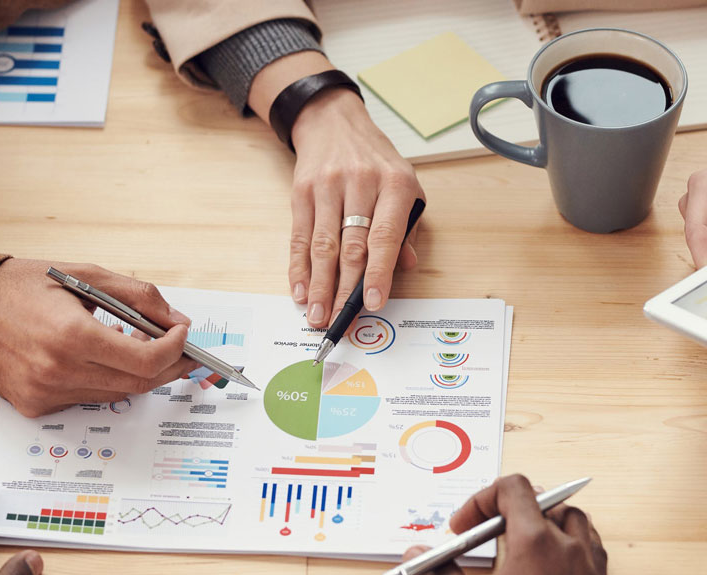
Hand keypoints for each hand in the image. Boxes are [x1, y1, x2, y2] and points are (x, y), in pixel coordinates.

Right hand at [0, 259, 196, 416]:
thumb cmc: (22, 286)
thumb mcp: (86, 275)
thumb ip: (139, 297)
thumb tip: (177, 321)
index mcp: (71, 336)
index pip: (146, 361)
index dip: (174, 350)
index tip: (182, 334)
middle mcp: (58, 372)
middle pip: (138, 384)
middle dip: (168, 366)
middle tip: (181, 349)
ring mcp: (46, 394)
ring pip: (116, 395)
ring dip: (138, 373)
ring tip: (139, 346)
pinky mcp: (36, 407)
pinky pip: (88, 400)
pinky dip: (105, 381)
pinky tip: (101, 359)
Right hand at [247, 51, 424, 327]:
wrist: (334, 123)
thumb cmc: (376, 162)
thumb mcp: (406, 186)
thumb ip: (407, 229)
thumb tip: (406, 267)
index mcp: (395, 184)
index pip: (386, 236)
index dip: (379, 273)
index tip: (374, 303)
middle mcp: (361, 183)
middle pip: (351, 246)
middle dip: (344, 289)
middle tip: (339, 320)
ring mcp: (327, 186)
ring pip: (322, 245)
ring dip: (319, 285)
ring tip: (317, 315)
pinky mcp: (302, 191)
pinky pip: (300, 236)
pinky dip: (299, 267)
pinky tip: (300, 290)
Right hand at [404, 475, 610, 574]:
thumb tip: (416, 557)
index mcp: (535, 543)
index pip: (513, 489)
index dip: (482, 499)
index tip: (464, 527)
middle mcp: (568, 549)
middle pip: (542, 500)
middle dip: (508, 509)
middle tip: (484, 534)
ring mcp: (590, 570)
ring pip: (574, 520)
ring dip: (545, 520)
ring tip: (519, 543)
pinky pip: (592, 549)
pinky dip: (569, 544)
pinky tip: (548, 567)